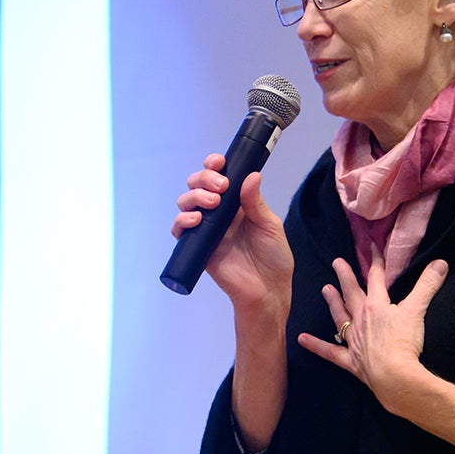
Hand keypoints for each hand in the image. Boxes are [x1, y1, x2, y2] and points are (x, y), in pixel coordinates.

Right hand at [171, 154, 292, 313]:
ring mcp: (206, 229)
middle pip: (197, 186)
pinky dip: (182, 221)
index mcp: (236, 203)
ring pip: (186, 203)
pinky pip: (180, 230)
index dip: (213, 166)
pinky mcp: (198, 246)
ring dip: (194, 197)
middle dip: (203, 179)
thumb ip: (255, 202)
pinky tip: (195, 220)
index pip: (218, 177)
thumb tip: (251, 175)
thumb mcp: (269, 225)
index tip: (218, 163)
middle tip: (220, 187)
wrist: (268, 290)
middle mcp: (218, 213)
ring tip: (211, 204)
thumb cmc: (274, 258)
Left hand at [298, 246, 448, 412]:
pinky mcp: (351, 360)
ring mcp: (354, 340)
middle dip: (346, 277)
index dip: (376, 262)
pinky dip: (316, 346)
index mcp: (376, 306)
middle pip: (352, 294)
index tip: (372, 247)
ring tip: (324, 289)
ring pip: (340, 317)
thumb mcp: (417, 311)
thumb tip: (440, 262)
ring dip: (332, 303)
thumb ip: (427, 286)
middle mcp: (361, 319)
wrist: (394, 376)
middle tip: (337, 262)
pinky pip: (330, 352)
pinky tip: (301, 339)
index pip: (376, 278)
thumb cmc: (404, 342)